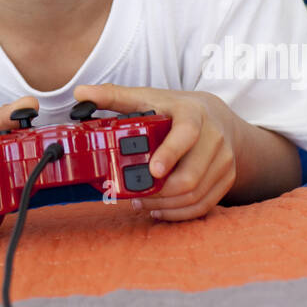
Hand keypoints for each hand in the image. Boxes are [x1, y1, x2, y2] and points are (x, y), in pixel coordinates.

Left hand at [73, 82, 238, 221]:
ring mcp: (223, 159)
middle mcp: (214, 136)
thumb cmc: (176, 108)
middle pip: (190, 176)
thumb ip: (114, 96)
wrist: (217, 116)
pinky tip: (160, 209)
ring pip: (196, 195)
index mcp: (193, 113)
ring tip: (142, 203)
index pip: (186, 134)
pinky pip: (205, 205)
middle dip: (159, 192)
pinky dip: (180, 213)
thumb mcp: (148, 96)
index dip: (170, 154)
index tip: (152, 171)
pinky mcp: (227, 178)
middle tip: (134, 194)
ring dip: (166, 205)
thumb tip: (80, 93)